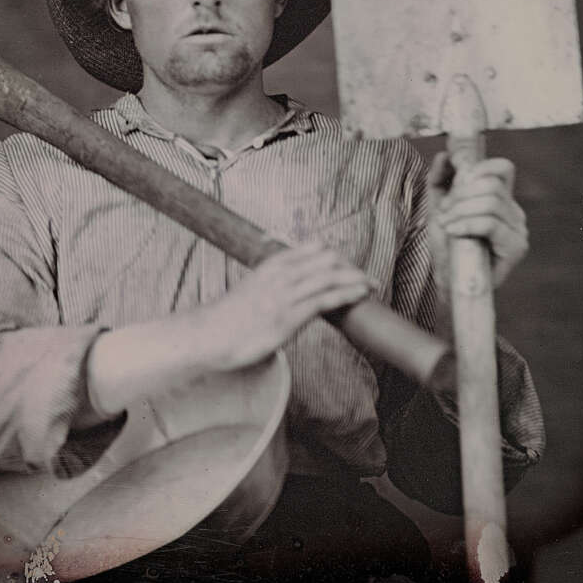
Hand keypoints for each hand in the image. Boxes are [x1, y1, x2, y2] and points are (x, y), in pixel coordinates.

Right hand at [201, 242, 376, 371]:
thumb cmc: (228, 317)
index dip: (336, 256)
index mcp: (273, 264)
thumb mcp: (252, 289)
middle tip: (367, 276)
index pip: (314, 249)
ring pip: (331, 276)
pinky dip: (348, 294)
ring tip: (373, 284)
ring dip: (355, 279)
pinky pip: (326, 299)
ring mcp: (287, 294)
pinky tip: (361, 294)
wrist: (210, 334)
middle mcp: (282, 273)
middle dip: (350, 267)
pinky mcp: (290, 315)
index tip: (348, 266)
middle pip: (327, 260)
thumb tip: (286, 289)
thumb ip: (271, 284)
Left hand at [427, 152, 528, 292]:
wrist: (448, 280)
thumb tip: (445, 154)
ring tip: (446, 224)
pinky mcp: (515, 247)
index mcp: (500, 199)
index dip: (480, 166)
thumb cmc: (447, 245)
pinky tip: (453, 231)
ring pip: (490, 202)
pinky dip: (467, 224)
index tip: (456, 178)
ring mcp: (517, 229)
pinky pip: (491, 223)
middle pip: (492, 184)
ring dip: (460, 211)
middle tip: (444, 211)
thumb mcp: (438, 205)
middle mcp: (513, 211)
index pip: (502, 168)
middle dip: (461, 194)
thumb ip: (440, 178)